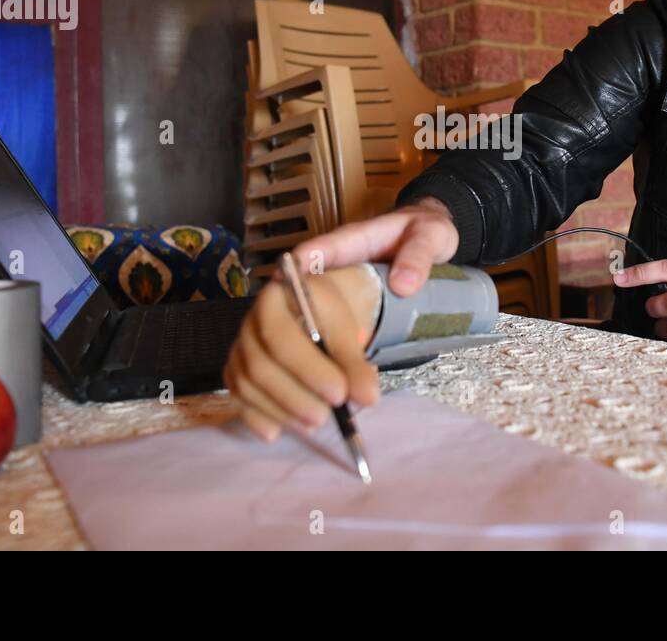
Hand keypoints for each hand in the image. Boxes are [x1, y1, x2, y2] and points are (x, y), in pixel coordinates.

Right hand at [223, 199, 459, 440]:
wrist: (396, 248)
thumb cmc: (406, 241)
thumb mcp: (425, 236)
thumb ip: (417, 257)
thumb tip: (404, 285)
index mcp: (319, 260)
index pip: (311, 303)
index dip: (332, 349)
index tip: (359, 388)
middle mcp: (281, 292)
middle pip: (272, 337)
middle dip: (301, 377)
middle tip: (337, 406)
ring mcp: (263, 321)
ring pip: (252, 361)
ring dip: (279, 398)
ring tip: (316, 422)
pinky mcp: (259, 347)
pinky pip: (241, 377)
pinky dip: (254, 405)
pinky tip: (275, 430)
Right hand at [224, 264, 380, 441]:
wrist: (312, 311)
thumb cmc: (328, 318)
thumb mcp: (346, 331)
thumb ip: (355, 363)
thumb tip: (367, 398)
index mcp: (275, 299)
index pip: (281, 337)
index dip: (309, 370)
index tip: (340, 393)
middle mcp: (249, 323)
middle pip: (261, 366)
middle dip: (295, 397)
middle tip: (326, 417)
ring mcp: (239, 349)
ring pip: (249, 387)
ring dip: (282, 412)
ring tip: (314, 425)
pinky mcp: (235, 373)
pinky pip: (238, 400)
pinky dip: (257, 419)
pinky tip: (277, 433)